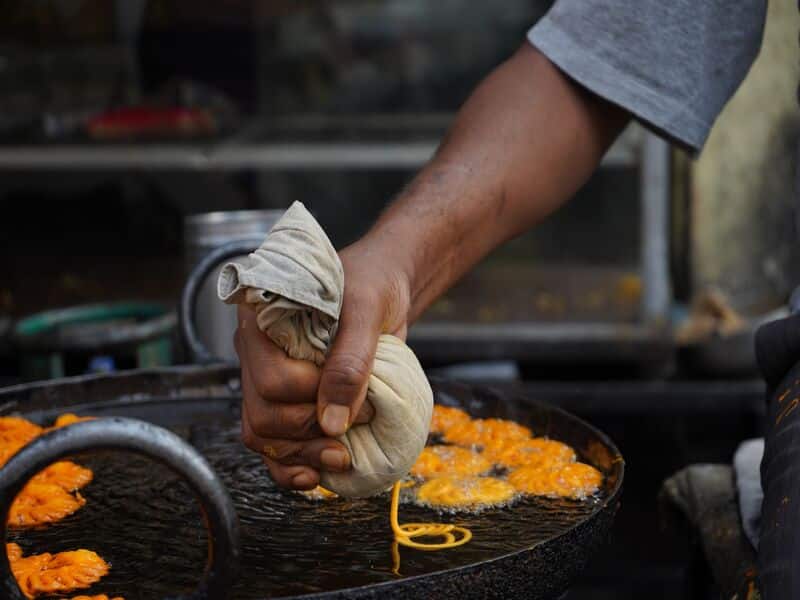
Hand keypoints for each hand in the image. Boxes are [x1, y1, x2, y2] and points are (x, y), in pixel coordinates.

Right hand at [235, 240, 411, 489]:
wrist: (384, 289)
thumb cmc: (371, 286)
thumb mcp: (366, 312)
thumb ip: (350, 362)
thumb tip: (332, 422)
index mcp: (261, 321)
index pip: (270, 379)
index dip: (310, 396)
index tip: (355, 391)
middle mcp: (256, 354)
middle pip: (263, 415)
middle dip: (309, 431)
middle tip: (354, 428)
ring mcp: (268, 380)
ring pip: (263, 436)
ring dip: (301, 457)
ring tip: (341, 459)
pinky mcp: (288, 401)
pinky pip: (273, 446)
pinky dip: (290, 469)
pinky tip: (315, 477)